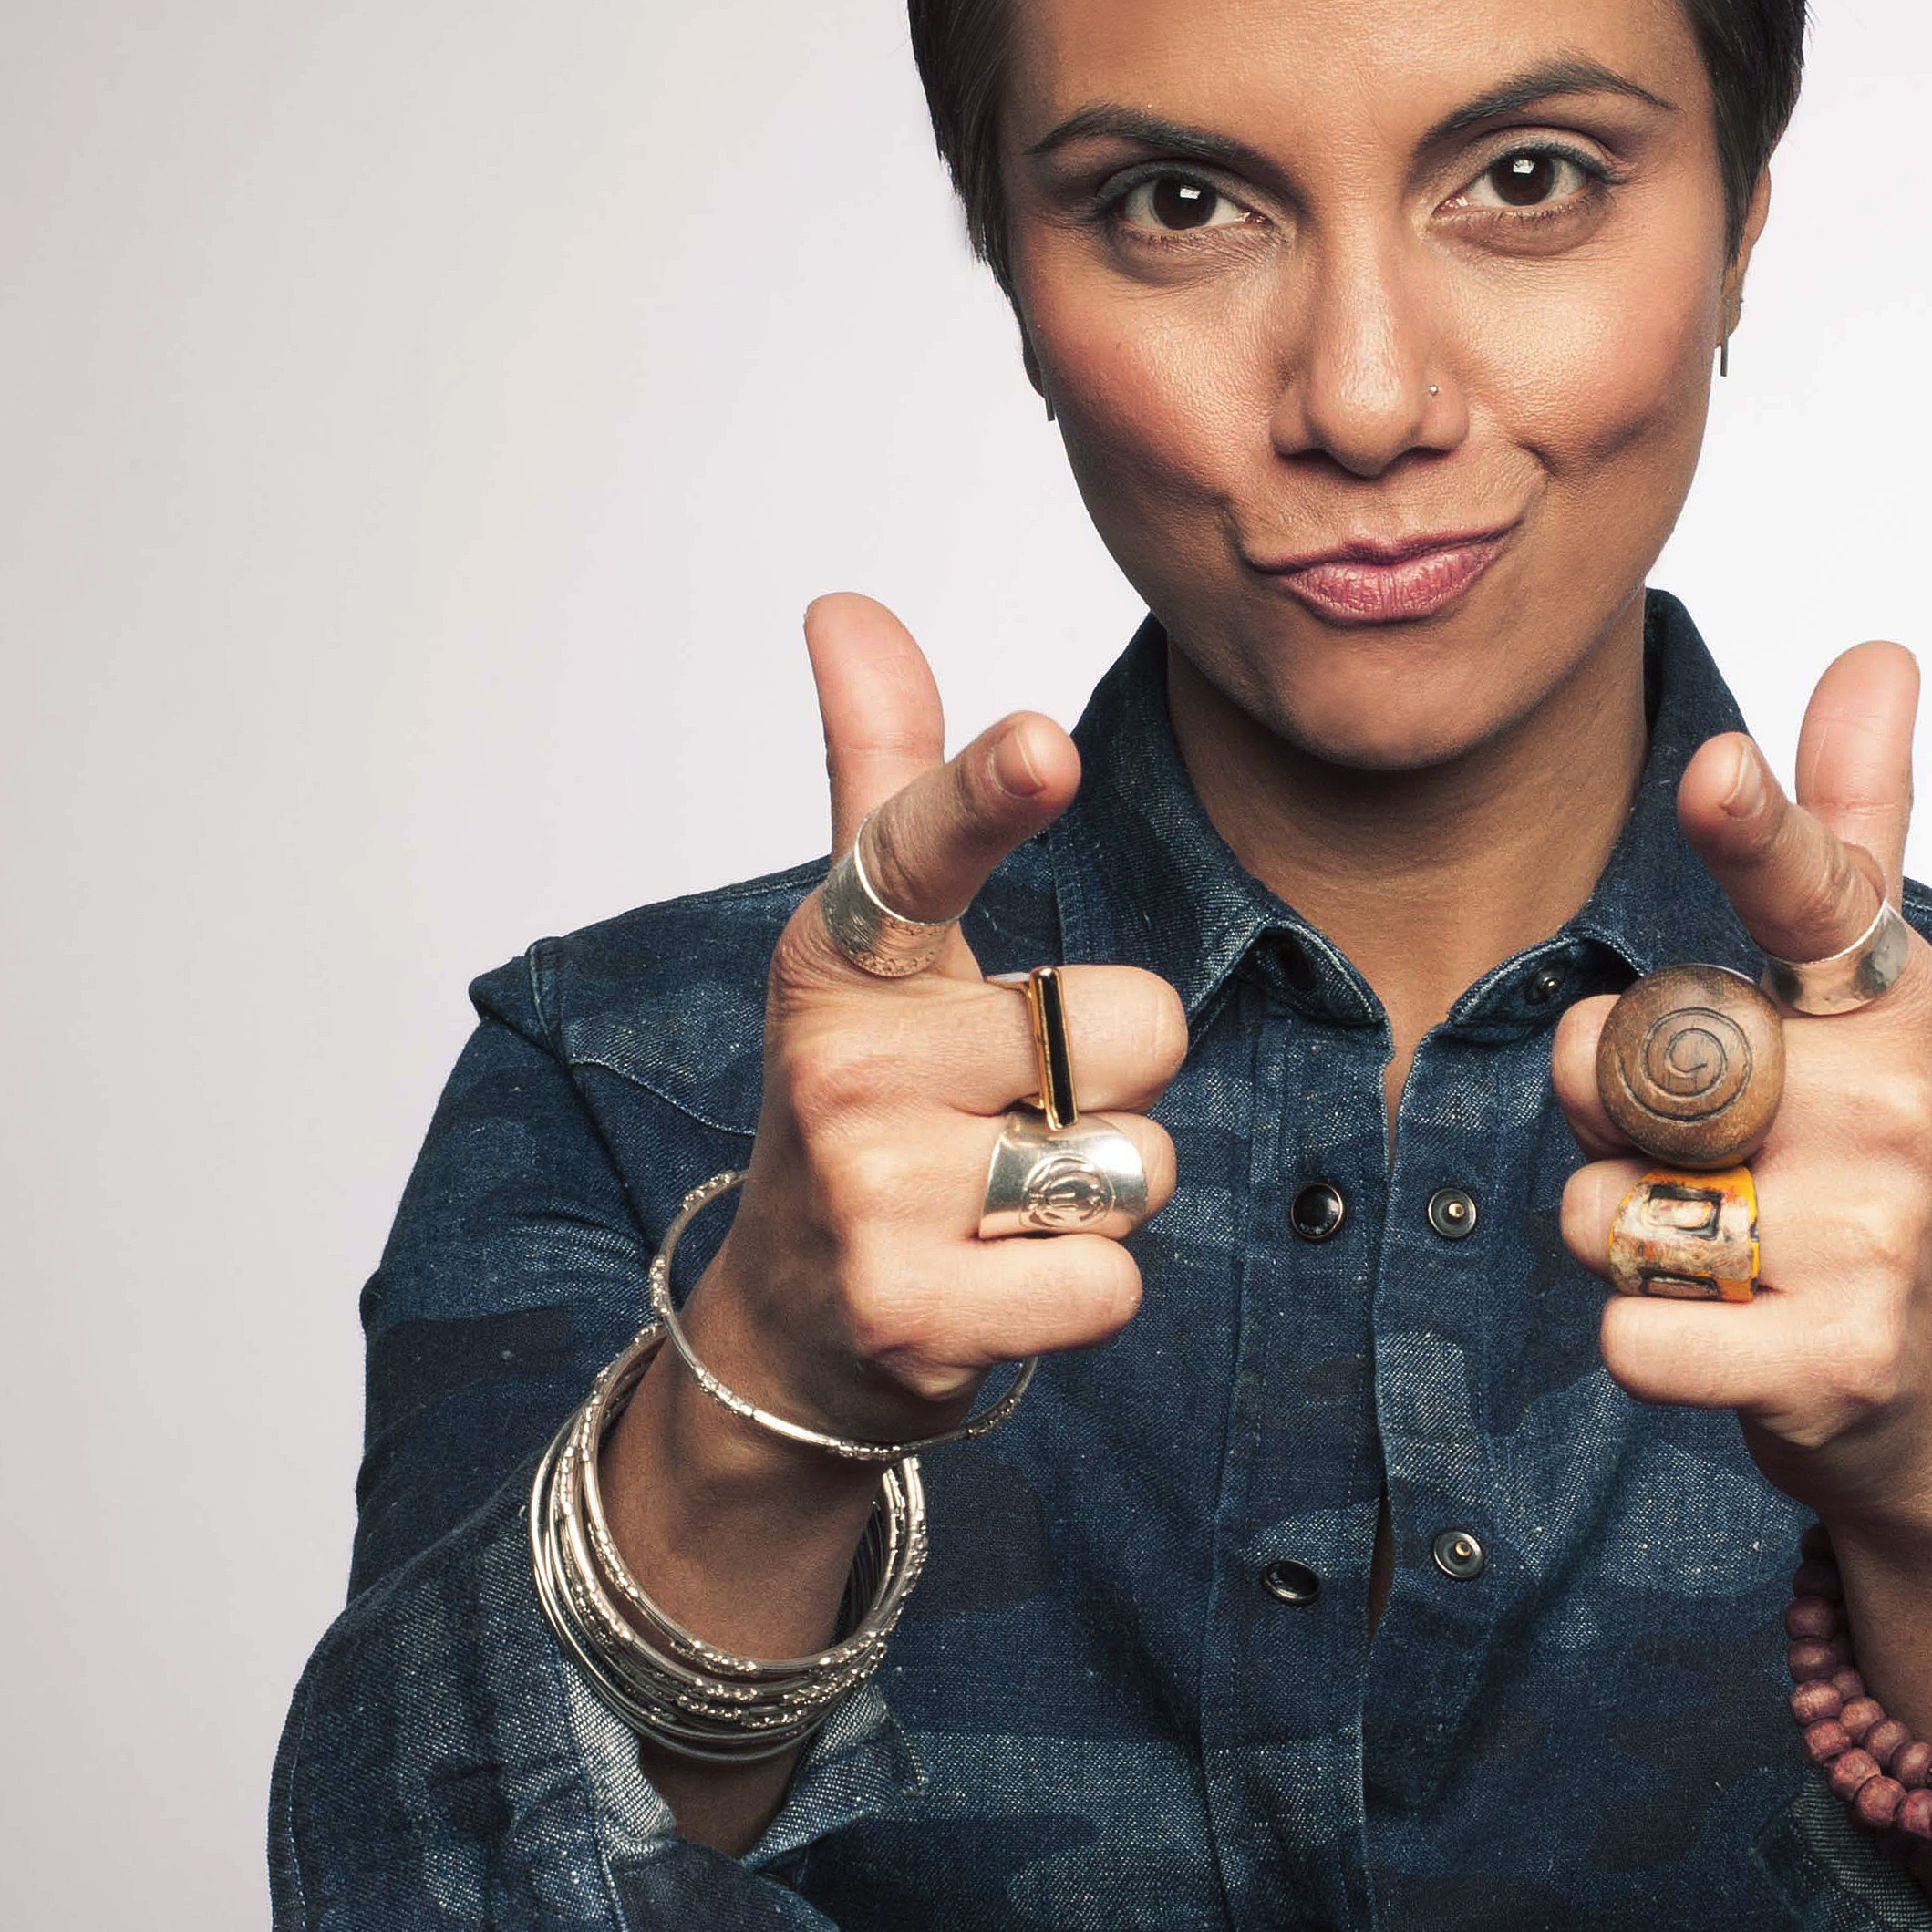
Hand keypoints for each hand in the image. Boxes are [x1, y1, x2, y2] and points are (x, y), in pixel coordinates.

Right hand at [673, 592, 1189, 1452]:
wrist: (792, 1327)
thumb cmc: (868, 1096)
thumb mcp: (869, 941)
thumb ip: (888, 776)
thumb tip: (845, 604)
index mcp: (840, 955)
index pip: (918, 852)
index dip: (988, 793)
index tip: (1041, 744)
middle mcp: (842, 1064)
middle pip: (1137, 1026)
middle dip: (1111, 1079)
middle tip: (1007, 1112)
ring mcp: (871, 1196)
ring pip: (1139, 1159)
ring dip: (1105, 1188)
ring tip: (1002, 1201)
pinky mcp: (916, 1318)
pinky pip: (1116, 1283)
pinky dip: (1084, 1294)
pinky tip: (996, 1287)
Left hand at [1551, 643, 1931, 1746]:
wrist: (1923, 1390)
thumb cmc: (1857, 1163)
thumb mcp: (1857, 992)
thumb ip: (1846, 828)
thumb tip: (1878, 650)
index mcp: (1885, 995)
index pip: (1813, 895)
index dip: (1757, 828)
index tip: (1716, 766)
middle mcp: (1894, 1104)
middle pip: (1625, 1065)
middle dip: (1607, 1109)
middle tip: (1703, 1150)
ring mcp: (1873, 1232)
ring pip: (1607, 1206)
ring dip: (1621, 1233)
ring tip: (1721, 1249)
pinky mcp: (1834, 1356)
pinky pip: (1633, 1333)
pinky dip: (1642, 1342)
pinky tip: (1723, 1336)